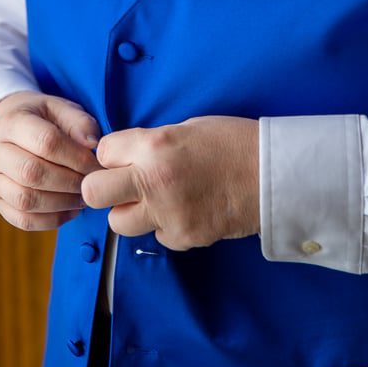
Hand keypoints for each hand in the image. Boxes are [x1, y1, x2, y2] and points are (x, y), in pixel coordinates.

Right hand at [0, 90, 99, 230]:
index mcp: (13, 122)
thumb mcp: (57, 107)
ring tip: (84, 197)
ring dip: (62, 203)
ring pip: (26, 200)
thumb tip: (93, 143)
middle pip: (32, 173)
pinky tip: (71, 210)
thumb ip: (78, 121)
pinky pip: (23, 219)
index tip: (98, 165)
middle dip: (70, 182)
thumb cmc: (38, 118)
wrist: (2, 128)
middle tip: (93, 184)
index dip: (77, 157)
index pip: (46, 141)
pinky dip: (51, 220)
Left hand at [81, 115, 258, 250]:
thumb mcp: (186, 128)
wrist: (273, 174)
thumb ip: (152, 144)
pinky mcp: (183, 237)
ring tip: (154, 199)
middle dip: (103, 187)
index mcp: (154, 146)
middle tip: (122, 183)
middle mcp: (153, 181)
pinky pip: (156, 236)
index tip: (125, 156)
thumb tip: (127, 158)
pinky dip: (164, 225)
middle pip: (94, 193)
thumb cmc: (233, 142)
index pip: (103, 152)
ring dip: (131, 210)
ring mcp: (167, 214)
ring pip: (119, 222)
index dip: (112, 154)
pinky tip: (185, 209)